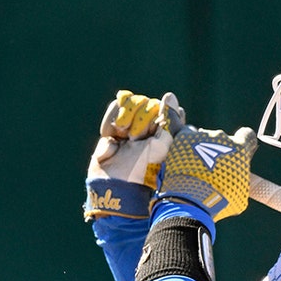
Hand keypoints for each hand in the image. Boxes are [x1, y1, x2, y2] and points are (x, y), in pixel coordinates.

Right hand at [83, 90, 184, 220]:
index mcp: (164, 132)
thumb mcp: (162, 145)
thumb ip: (169, 120)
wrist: (116, 184)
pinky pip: (114, 109)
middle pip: (145, 103)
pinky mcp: (112, 129)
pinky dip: (111, 121)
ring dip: (125, 119)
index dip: (156, 115)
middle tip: (135, 139)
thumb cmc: (144, 168)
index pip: (163, 107)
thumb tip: (170, 95)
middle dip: (139, 119)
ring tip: (124, 137)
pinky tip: (112, 135)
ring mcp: (130, 128)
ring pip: (130, 103)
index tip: (151, 131)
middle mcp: (148, 128)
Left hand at [154, 111, 256, 221]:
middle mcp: (222, 137)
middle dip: (215, 152)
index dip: (243, 145)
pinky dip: (172, 112)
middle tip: (207, 172)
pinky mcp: (181, 138)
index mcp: (240, 148)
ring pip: (199, 137)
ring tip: (189, 167)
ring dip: (196, 148)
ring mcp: (200, 136)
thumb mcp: (239, 196)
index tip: (238, 154)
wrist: (192, 202)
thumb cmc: (219, 203)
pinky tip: (170, 100)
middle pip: (219, 139)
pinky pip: (176, 121)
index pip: (246, 136)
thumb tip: (239, 180)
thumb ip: (240, 180)